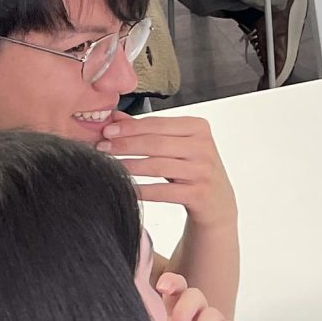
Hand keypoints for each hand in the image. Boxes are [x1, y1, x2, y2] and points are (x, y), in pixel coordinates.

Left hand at [103, 113, 235, 229]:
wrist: (218, 203)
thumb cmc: (193, 170)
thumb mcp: (176, 146)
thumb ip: (148, 130)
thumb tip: (116, 117)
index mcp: (198, 128)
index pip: (158, 123)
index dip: (130, 127)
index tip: (108, 131)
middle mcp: (204, 147)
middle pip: (156, 143)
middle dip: (125, 145)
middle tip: (103, 148)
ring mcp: (203, 171)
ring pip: (157, 166)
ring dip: (129, 166)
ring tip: (110, 166)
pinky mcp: (199, 194)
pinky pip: (163, 191)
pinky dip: (142, 190)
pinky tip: (127, 188)